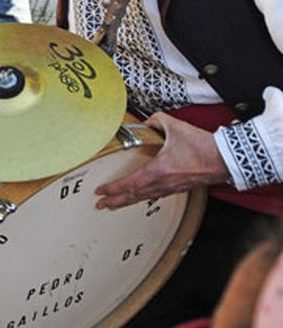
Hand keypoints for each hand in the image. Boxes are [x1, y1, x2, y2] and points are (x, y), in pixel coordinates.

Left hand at [95, 112, 229, 209]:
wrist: (227, 159)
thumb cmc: (204, 146)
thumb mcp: (175, 127)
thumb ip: (157, 121)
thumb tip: (147, 122)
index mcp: (158, 171)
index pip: (129, 184)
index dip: (113, 189)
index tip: (100, 191)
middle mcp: (163, 183)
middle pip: (133, 196)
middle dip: (115, 201)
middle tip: (100, 205)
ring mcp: (172, 187)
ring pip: (144, 198)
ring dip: (127, 202)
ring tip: (114, 205)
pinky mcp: (180, 187)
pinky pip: (156, 195)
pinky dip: (144, 197)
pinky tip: (140, 197)